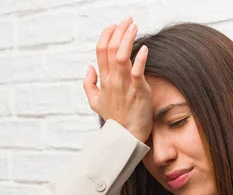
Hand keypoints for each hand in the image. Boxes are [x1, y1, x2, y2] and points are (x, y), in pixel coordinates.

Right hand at [83, 17, 152, 143]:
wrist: (125, 136)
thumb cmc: (114, 119)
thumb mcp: (95, 102)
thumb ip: (88, 84)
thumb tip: (89, 68)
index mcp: (103, 80)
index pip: (100, 51)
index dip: (106, 35)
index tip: (114, 26)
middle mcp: (112, 80)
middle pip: (111, 49)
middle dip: (119, 31)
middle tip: (127, 20)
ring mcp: (124, 85)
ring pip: (122, 55)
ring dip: (128, 38)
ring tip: (133, 26)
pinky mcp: (138, 90)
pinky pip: (137, 71)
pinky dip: (141, 58)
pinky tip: (145, 49)